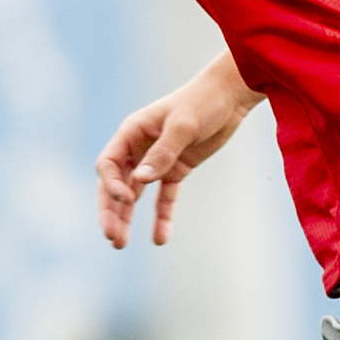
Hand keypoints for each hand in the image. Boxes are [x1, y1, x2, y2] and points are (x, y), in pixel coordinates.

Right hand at [96, 56, 263, 248]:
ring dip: (127, 218)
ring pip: (135, 193)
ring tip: (121, 244)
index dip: (112, 186)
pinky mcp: (176, 169)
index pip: (109, 165)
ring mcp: (157, 160)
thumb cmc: (203, 102)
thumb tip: (140, 181)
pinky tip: (160, 239)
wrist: (230, 96)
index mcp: (132, 132)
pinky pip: (163, 197)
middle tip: (112, 237)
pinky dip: (161, 217)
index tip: (128, 200)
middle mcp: (138, 148)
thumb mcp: (184, 126)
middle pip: (115, 184)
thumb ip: (163, 153)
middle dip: (110, 211)